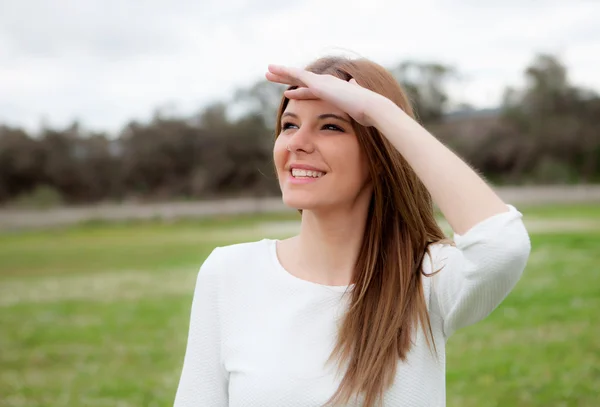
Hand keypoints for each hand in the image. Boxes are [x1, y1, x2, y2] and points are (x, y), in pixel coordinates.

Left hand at [265, 64, 389, 126]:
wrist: (370, 108)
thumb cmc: (366, 114)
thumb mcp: (356, 111)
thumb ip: (353, 100)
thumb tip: (355, 91)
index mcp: (333, 89)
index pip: (311, 90)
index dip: (299, 90)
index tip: (289, 91)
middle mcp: (327, 82)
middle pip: (301, 79)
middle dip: (287, 77)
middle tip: (272, 75)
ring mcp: (322, 82)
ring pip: (296, 75)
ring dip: (281, 73)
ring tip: (268, 71)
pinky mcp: (319, 84)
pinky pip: (297, 75)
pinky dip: (285, 72)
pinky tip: (273, 72)